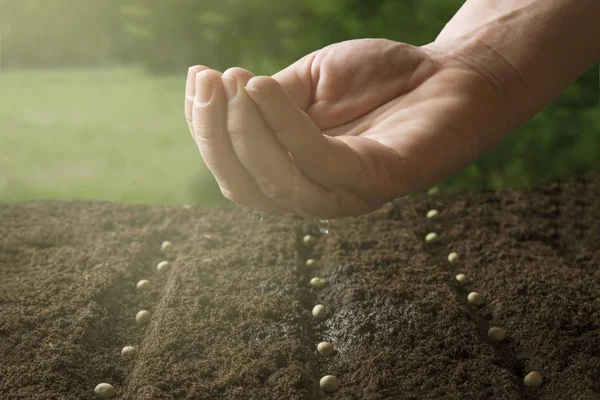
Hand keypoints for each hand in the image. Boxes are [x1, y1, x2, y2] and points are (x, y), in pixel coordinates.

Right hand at [185, 39, 510, 217]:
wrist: (451, 72)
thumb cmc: (379, 79)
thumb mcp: (309, 84)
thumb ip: (269, 102)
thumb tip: (223, 97)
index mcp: (295, 174)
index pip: (235, 171)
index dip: (206, 130)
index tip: (198, 77)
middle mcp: (315, 194)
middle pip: (246, 186)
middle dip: (215, 135)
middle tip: (209, 81)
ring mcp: (346, 194)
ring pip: (276, 183)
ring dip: (245, 132)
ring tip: (237, 83)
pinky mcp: (377, 181)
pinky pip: (319, 161)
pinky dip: (285, 126)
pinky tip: (263, 87)